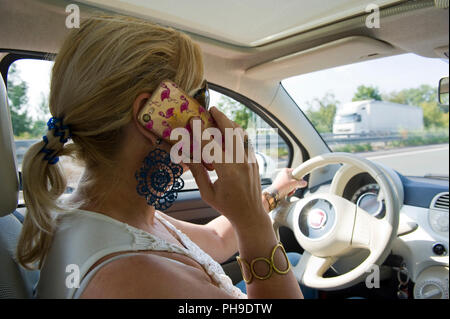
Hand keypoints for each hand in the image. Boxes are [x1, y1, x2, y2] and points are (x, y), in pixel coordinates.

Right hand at [186, 107, 267, 228]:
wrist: (251, 214)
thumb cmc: (227, 206)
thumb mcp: (207, 193)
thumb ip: (197, 172)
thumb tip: (186, 155)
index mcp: (227, 171)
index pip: (211, 145)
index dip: (200, 131)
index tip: (193, 120)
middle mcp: (241, 162)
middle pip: (231, 132)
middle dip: (221, 118)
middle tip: (211, 109)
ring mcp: (250, 160)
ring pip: (241, 134)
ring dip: (230, 123)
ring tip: (220, 116)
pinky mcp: (254, 160)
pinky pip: (245, 141)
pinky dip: (237, 133)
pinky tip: (229, 130)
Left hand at [268, 168, 307, 197]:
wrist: (273, 193)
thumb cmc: (282, 186)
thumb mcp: (294, 184)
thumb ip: (301, 183)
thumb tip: (305, 183)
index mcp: (286, 171)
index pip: (295, 171)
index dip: (299, 176)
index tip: (301, 180)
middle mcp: (282, 174)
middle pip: (294, 179)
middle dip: (295, 185)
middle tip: (295, 188)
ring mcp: (281, 180)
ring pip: (290, 184)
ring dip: (292, 189)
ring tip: (290, 192)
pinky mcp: (279, 185)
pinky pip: (287, 187)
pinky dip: (288, 191)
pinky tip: (288, 193)